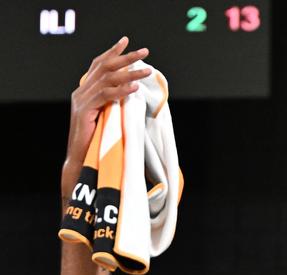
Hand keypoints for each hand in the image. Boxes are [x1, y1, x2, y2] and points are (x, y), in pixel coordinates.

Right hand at [62, 37, 150, 195]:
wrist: (79, 160)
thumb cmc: (95, 143)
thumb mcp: (105, 118)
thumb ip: (112, 103)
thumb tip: (130, 91)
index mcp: (84, 91)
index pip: (99, 65)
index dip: (113, 52)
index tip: (127, 42)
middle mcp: (80, 92)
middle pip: (105, 67)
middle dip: (126, 57)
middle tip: (145, 51)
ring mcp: (81, 100)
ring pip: (108, 80)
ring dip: (130, 74)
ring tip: (147, 71)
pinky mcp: (84, 111)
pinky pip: (105, 97)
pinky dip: (121, 91)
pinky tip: (134, 88)